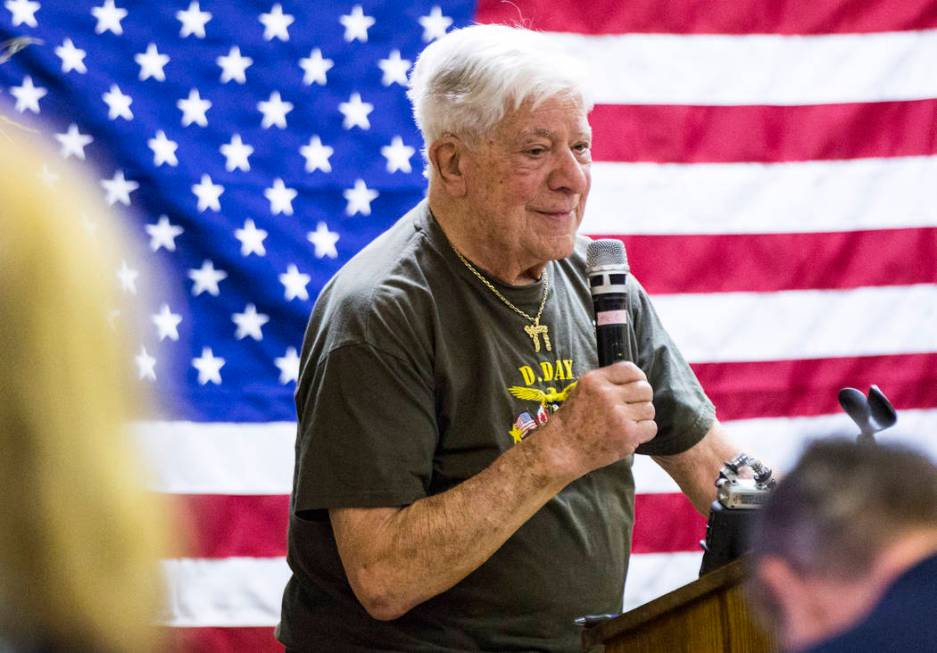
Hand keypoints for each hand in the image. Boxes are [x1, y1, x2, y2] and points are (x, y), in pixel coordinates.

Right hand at [538, 361, 656, 478]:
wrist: (562, 450)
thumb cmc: (572, 422)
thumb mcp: (582, 390)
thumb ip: (606, 383)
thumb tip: (636, 380)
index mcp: (595, 380)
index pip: (630, 369)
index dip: (638, 378)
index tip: (635, 388)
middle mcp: (607, 394)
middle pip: (645, 389)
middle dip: (641, 399)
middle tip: (631, 409)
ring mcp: (618, 414)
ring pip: (649, 409)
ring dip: (642, 417)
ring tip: (626, 424)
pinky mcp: (627, 434)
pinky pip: (651, 427)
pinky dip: (643, 433)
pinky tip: (629, 435)